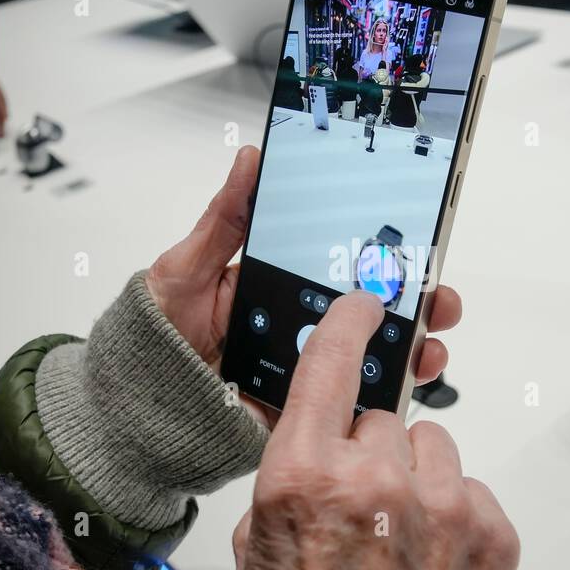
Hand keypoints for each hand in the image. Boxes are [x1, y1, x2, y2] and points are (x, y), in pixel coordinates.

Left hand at [144, 145, 462, 424]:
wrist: (130, 408)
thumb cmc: (155, 335)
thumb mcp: (185, 268)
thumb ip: (224, 220)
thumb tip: (250, 159)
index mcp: (278, 283)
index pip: (340, 265)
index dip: (382, 257)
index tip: (416, 247)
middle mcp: (299, 325)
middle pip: (369, 312)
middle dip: (414, 304)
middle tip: (440, 299)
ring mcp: (303, 369)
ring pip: (368, 359)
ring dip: (409, 351)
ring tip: (428, 347)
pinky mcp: (299, 410)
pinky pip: (345, 407)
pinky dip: (381, 400)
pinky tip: (402, 390)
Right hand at [231, 291, 518, 569]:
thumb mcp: (261, 535)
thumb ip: (292, 469)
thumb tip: (318, 426)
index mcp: (303, 475)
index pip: (330, 364)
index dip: (348, 323)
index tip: (365, 300)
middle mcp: (375, 480)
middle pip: (382, 418)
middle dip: (372, 451)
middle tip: (361, 506)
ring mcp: (441, 504)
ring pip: (435, 445)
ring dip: (418, 478)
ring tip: (401, 534)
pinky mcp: (490, 530)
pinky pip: (471, 486)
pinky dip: (454, 512)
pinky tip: (430, 554)